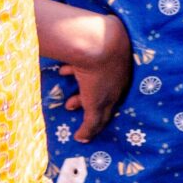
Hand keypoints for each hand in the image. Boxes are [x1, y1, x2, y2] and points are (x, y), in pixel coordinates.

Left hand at [60, 14, 133, 141]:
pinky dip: (74, 69)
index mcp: (118, 91)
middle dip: (84, 102)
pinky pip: (85, 62)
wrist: (101, 42)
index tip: (81, 129)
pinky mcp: (98, 49)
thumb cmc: (99, 76)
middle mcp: (116, 77)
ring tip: (65, 85)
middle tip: (70, 106)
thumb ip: (92, 124)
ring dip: (79, 85)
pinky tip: (63, 69)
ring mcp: (108, 62)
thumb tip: (83, 139)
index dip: (94, 122)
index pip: (107, 111)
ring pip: (93, 78)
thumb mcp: (97, 103)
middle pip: (100, 93)